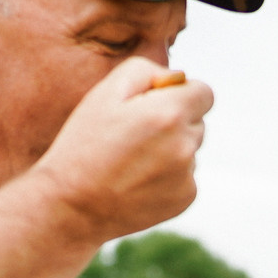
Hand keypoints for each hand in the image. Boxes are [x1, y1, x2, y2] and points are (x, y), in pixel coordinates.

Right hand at [24, 56, 217, 240]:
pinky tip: (137, 179)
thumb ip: (146, 72)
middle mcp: (185, 145)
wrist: (73, 205)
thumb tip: (177, 79)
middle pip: (197, 121)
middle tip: (136, 133)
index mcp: (169, 113)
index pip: (204, 93)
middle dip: (175, 120)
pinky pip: (186, 175)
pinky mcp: (185, 198)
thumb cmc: (85, 144)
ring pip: (190, 149)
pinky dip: (169, 175)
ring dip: (171, 148)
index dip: (182, 93)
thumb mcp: (105, 93)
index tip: (161, 101)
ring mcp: (188, 174)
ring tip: (132, 159)